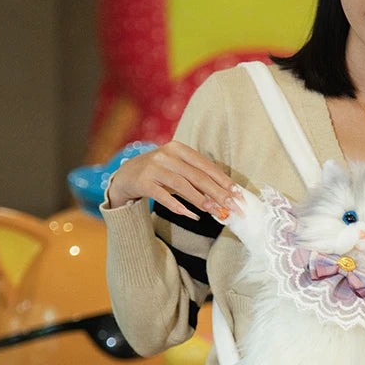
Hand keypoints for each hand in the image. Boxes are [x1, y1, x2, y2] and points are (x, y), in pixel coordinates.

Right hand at [107, 141, 242, 218]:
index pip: (206, 166)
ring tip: (215, 212)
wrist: (125, 176)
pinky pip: (163, 196)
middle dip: (218, 193)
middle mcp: (166, 155)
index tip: (238, 194)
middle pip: (197, 176)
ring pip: (182, 185)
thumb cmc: (160, 173)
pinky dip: (179, 207)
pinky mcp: (142, 182)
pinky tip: (192, 216)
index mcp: (179, 149)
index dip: (224, 180)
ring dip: (200, 200)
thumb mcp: (178, 169)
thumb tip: (225, 196)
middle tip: (233, 207)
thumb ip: (197, 179)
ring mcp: (153, 168)